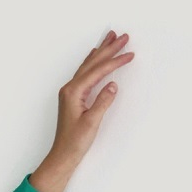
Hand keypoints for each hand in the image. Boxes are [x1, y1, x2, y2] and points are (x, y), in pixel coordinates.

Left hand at [31, 29, 134, 191]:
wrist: (62, 155)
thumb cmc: (75, 142)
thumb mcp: (92, 122)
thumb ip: (103, 102)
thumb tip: (113, 85)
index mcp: (74, 92)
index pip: (99, 72)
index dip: (115, 61)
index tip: (130, 53)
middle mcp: (70, 89)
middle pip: (92, 63)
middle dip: (108, 49)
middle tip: (123, 36)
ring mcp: (70, 92)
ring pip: (88, 66)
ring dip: (101, 52)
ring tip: (110, 37)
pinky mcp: (73, 97)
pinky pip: (85, 73)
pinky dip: (93, 62)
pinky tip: (95, 56)